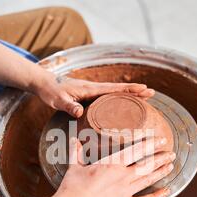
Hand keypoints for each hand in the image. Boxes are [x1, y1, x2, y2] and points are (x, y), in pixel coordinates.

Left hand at [33, 75, 154, 117]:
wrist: (44, 84)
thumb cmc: (51, 92)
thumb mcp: (58, 100)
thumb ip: (68, 106)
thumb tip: (79, 113)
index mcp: (90, 89)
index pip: (114, 89)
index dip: (130, 90)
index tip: (144, 89)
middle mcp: (94, 88)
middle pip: (119, 89)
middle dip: (136, 90)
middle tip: (152, 93)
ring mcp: (92, 91)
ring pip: (115, 92)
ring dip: (129, 94)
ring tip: (144, 97)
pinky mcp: (89, 95)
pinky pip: (108, 96)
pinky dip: (119, 98)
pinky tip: (123, 104)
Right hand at [53, 137, 174, 196]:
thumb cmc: (72, 188)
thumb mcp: (74, 167)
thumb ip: (77, 152)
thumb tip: (74, 139)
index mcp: (111, 164)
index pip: (136, 151)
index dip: (150, 144)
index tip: (160, 140)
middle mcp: (122, 177)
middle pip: (146, 165)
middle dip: (160, 157)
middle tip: (171, 152)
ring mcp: (124, 193)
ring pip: (148, 180)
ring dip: (161, 172)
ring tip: (171, 166)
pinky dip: (156, 196)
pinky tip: (167, 191)